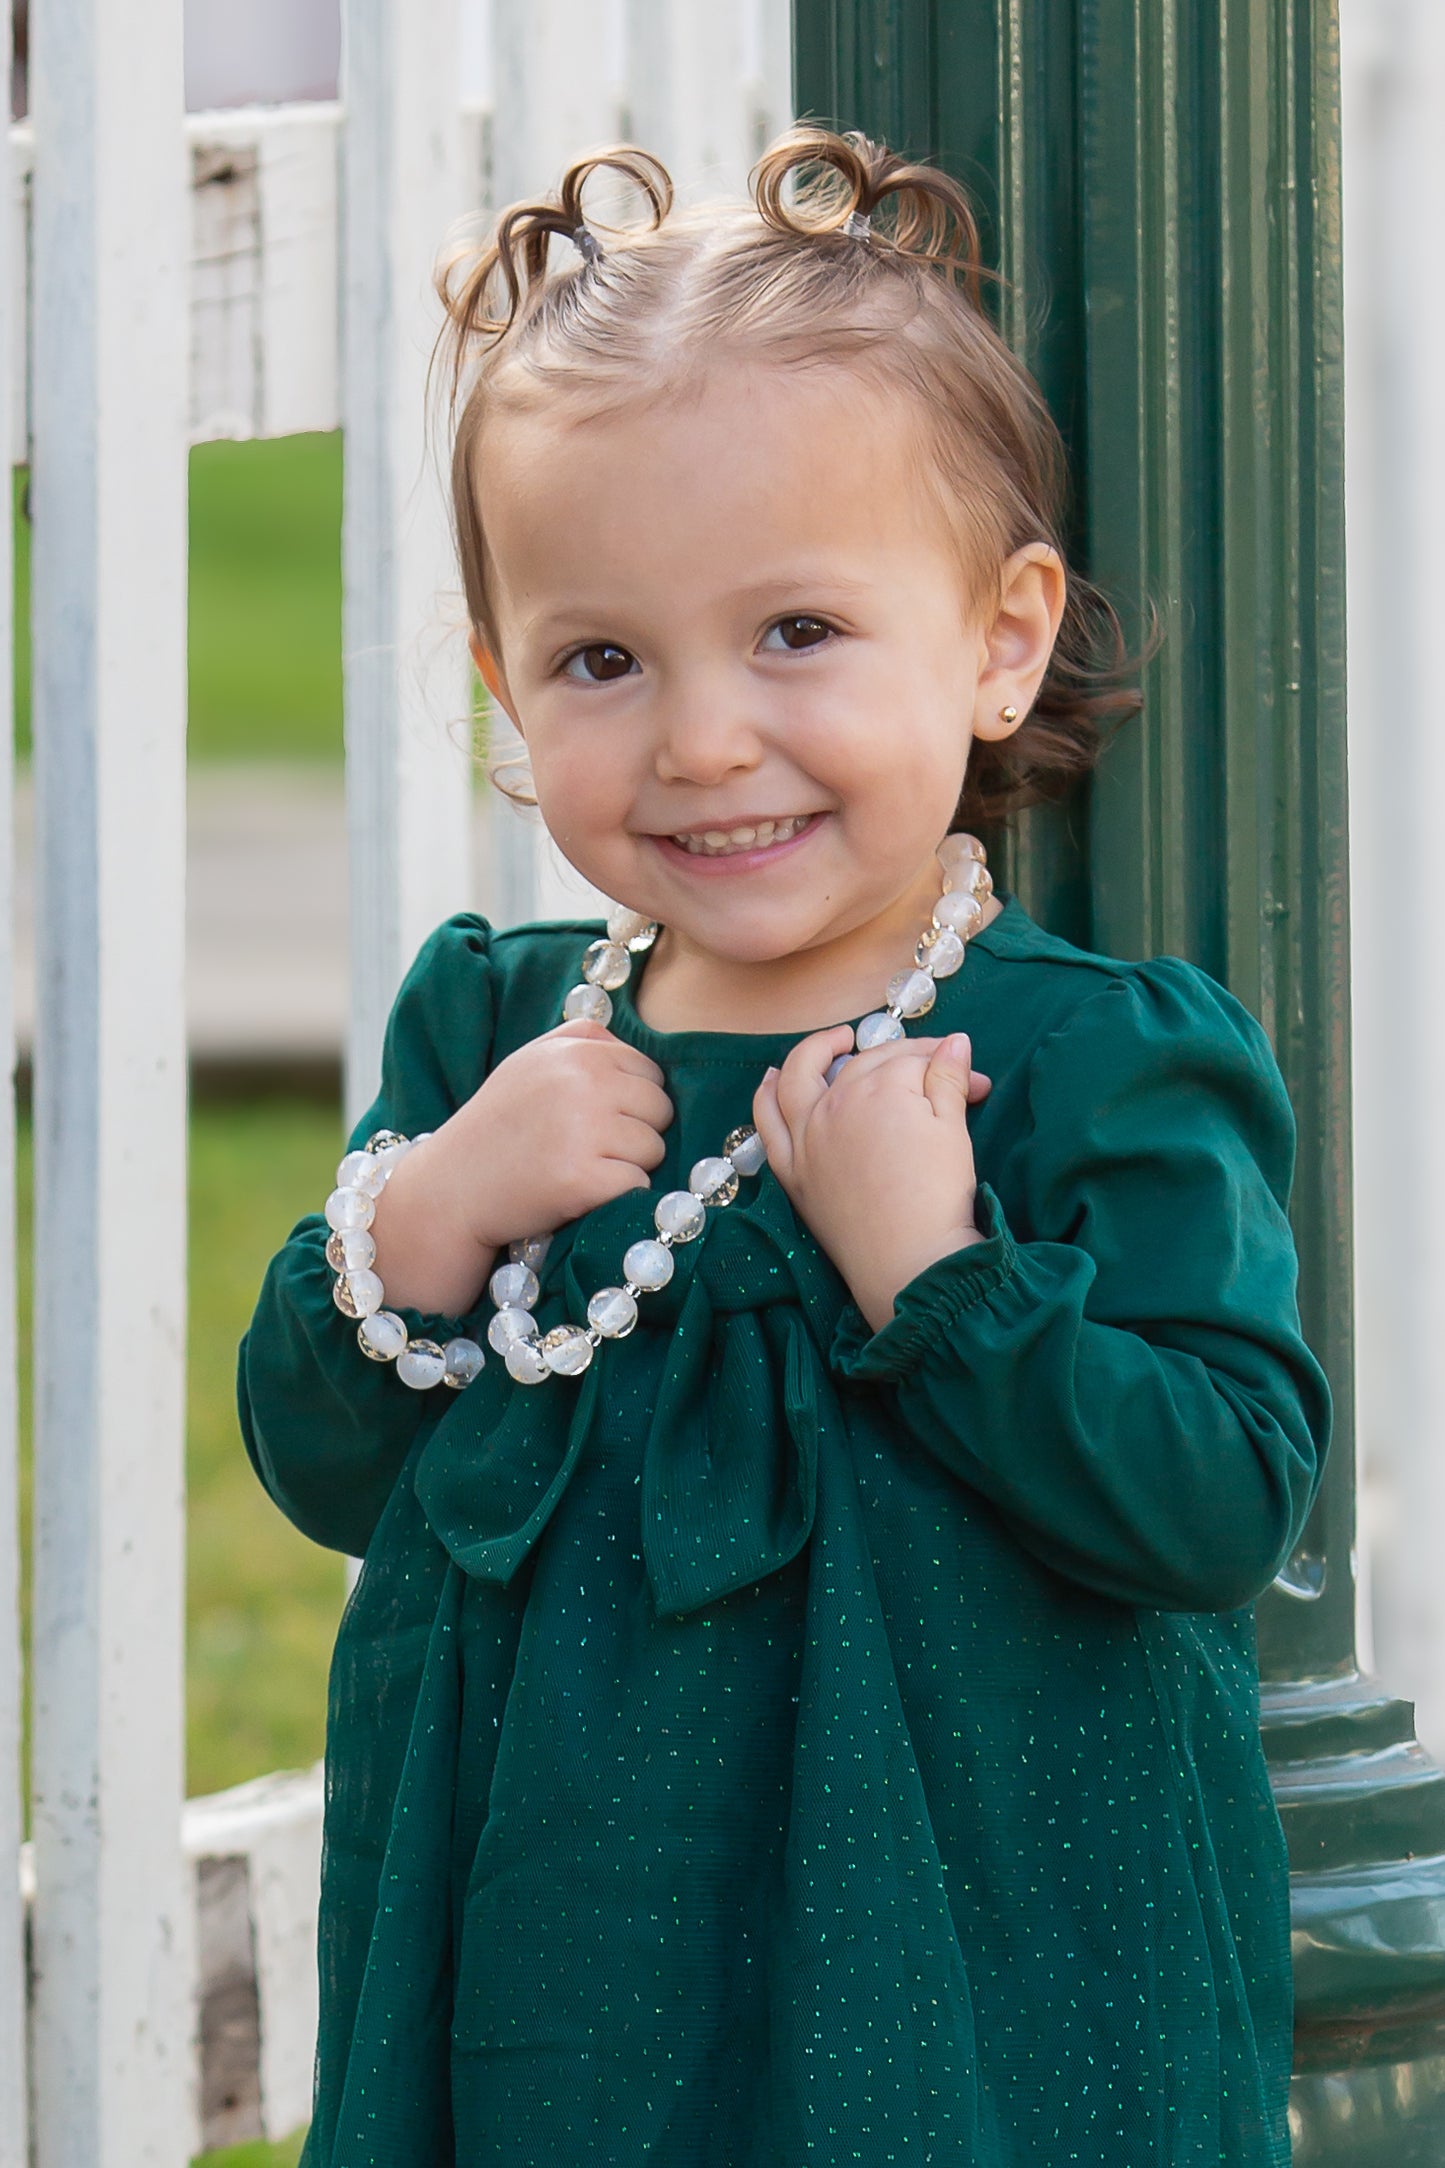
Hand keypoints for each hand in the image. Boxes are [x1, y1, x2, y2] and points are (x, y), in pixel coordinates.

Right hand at [369, 1020, 673, 1314]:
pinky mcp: (581, 1178)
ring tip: (578, 1167)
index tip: (594, 1120)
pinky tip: (578, 1191)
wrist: (450, 1188)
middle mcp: (582, 1081)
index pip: (651, 1073)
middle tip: (587, 1148)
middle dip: (636, 1133)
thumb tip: (644, 1047)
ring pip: (655, 1149)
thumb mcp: (531, 1062)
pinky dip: (616, 1195)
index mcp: (575, 1049)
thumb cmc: (497, 1126)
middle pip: (660, 1109)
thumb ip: (584, 1041)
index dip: (631, 1103)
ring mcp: (582, 1129)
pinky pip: (638, 1185)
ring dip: (627, 1166)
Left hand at [752, 1025, 991, 1333]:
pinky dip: (766, 1094)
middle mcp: (834, 1104)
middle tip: (935, 1071)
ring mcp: (806, 1136)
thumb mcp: (953, 1131)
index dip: (945, 1066)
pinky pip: (767, 1123)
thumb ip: (949, 1080)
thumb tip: (955, 1043)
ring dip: (817, 1051)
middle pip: (865, 1065)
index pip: (912, 1060)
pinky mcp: (792, 1169)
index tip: (975, 1084)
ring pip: (800, 1076)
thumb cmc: (938, 1196)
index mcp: (879, 1089)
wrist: (909, 1261)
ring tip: (838, 1041)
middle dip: (905, 1060)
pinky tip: (772, 1078)